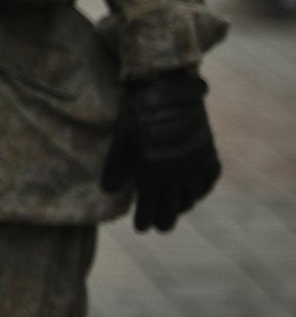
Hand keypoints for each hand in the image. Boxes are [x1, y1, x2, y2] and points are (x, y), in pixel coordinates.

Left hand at [100, 67, 220, 231]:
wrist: (167, 88)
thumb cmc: (136, 111)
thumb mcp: (122, 138)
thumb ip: (117, 165)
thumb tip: (107, 190)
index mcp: (152, 172)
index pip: (150, 205)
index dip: (146, 217)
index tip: (142, 228)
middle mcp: (176, 173)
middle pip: (172, 205)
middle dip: (165, 218)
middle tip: (160, 228)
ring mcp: (194, 164)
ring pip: (191, 195)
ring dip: (183, 205)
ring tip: (177, 210)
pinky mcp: (206, 152)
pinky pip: (209, 177)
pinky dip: (203, 188)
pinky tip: (197, 191)